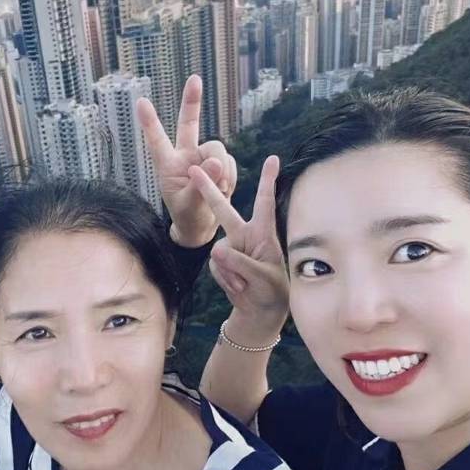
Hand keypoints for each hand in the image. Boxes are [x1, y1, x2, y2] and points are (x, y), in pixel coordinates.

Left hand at [136, 74, 236, 246]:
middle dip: (192, 101)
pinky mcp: (219, 162)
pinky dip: (230, 177)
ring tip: (217, 191)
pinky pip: (230, 162)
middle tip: (194, 79)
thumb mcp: (190, 205)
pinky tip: (223, 189)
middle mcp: (185, 156)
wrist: (201, 226)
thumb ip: (202, 185)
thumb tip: (216, 162)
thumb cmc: (187, 216)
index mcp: (168, 166)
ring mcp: (203, 157)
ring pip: (219, 150)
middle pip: (188, 124)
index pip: (157, 141)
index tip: (141, 102)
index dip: (150, 122)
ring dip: (222, 171)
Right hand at [189, 155, 288, 336]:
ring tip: (246, 285)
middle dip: (209, 190)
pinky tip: (238, 287)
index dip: (268, 181)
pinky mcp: (221, 261)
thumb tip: (216, 250)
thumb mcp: (262, 278)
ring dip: (230, 272)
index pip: (265, 203)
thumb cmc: (272, 291)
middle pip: (224, 210)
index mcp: (263, 233)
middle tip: (195, 170)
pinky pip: (215, 266)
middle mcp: (245, 235)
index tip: (274, 159)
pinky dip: (225, 279)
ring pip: (219, 253)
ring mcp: (231, 247)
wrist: (260, 310)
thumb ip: (240, 264)